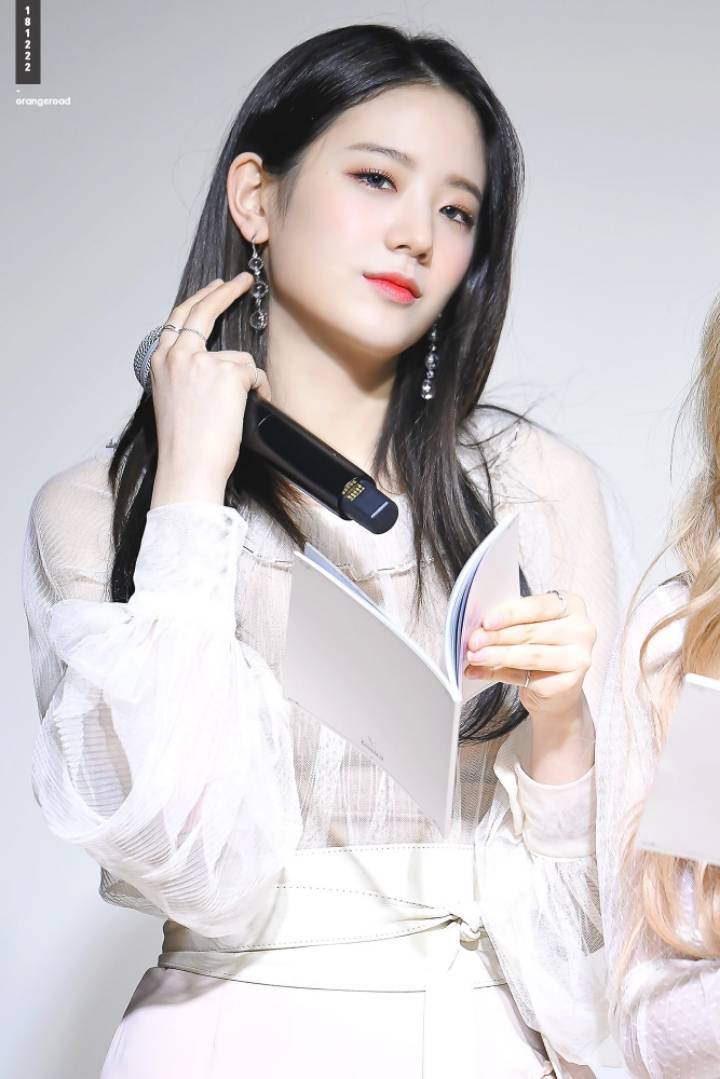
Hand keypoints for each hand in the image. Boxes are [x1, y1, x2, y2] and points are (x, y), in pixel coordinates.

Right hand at [149, 274, 271, 505]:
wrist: (188, 468)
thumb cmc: (185, 445)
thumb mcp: (174, 399)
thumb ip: (187, 372)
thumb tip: (216, 360)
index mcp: (159, 361)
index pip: (180, 318)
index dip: (201, 299)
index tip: (216, 288)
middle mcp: (175, 355)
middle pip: (202, 309)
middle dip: (224, 291)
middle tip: (243, 281)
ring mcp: (200, 361)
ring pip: (238, 357)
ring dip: (245, 382)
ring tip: (231, 413)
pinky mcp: (226, 372)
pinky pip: (253, 374)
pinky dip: (257, 392)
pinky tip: (241, 414)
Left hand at [464, 591, 595, 727]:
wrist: (558, 690)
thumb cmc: (541, 648)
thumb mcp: (530, 627)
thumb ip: (511, 623)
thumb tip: (478, 627)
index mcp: (572, 606)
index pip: (538, 607)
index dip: (510, 613)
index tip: (486, 621)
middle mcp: (582, 630)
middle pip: (532, 631)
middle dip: (497, 636)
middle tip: (473, 640)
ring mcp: (579, 658)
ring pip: (529, 655)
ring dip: (496, 655)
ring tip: (474, 656)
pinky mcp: (569, 683)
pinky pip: (525, 676)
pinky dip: (497, 673)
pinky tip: (478, 671)